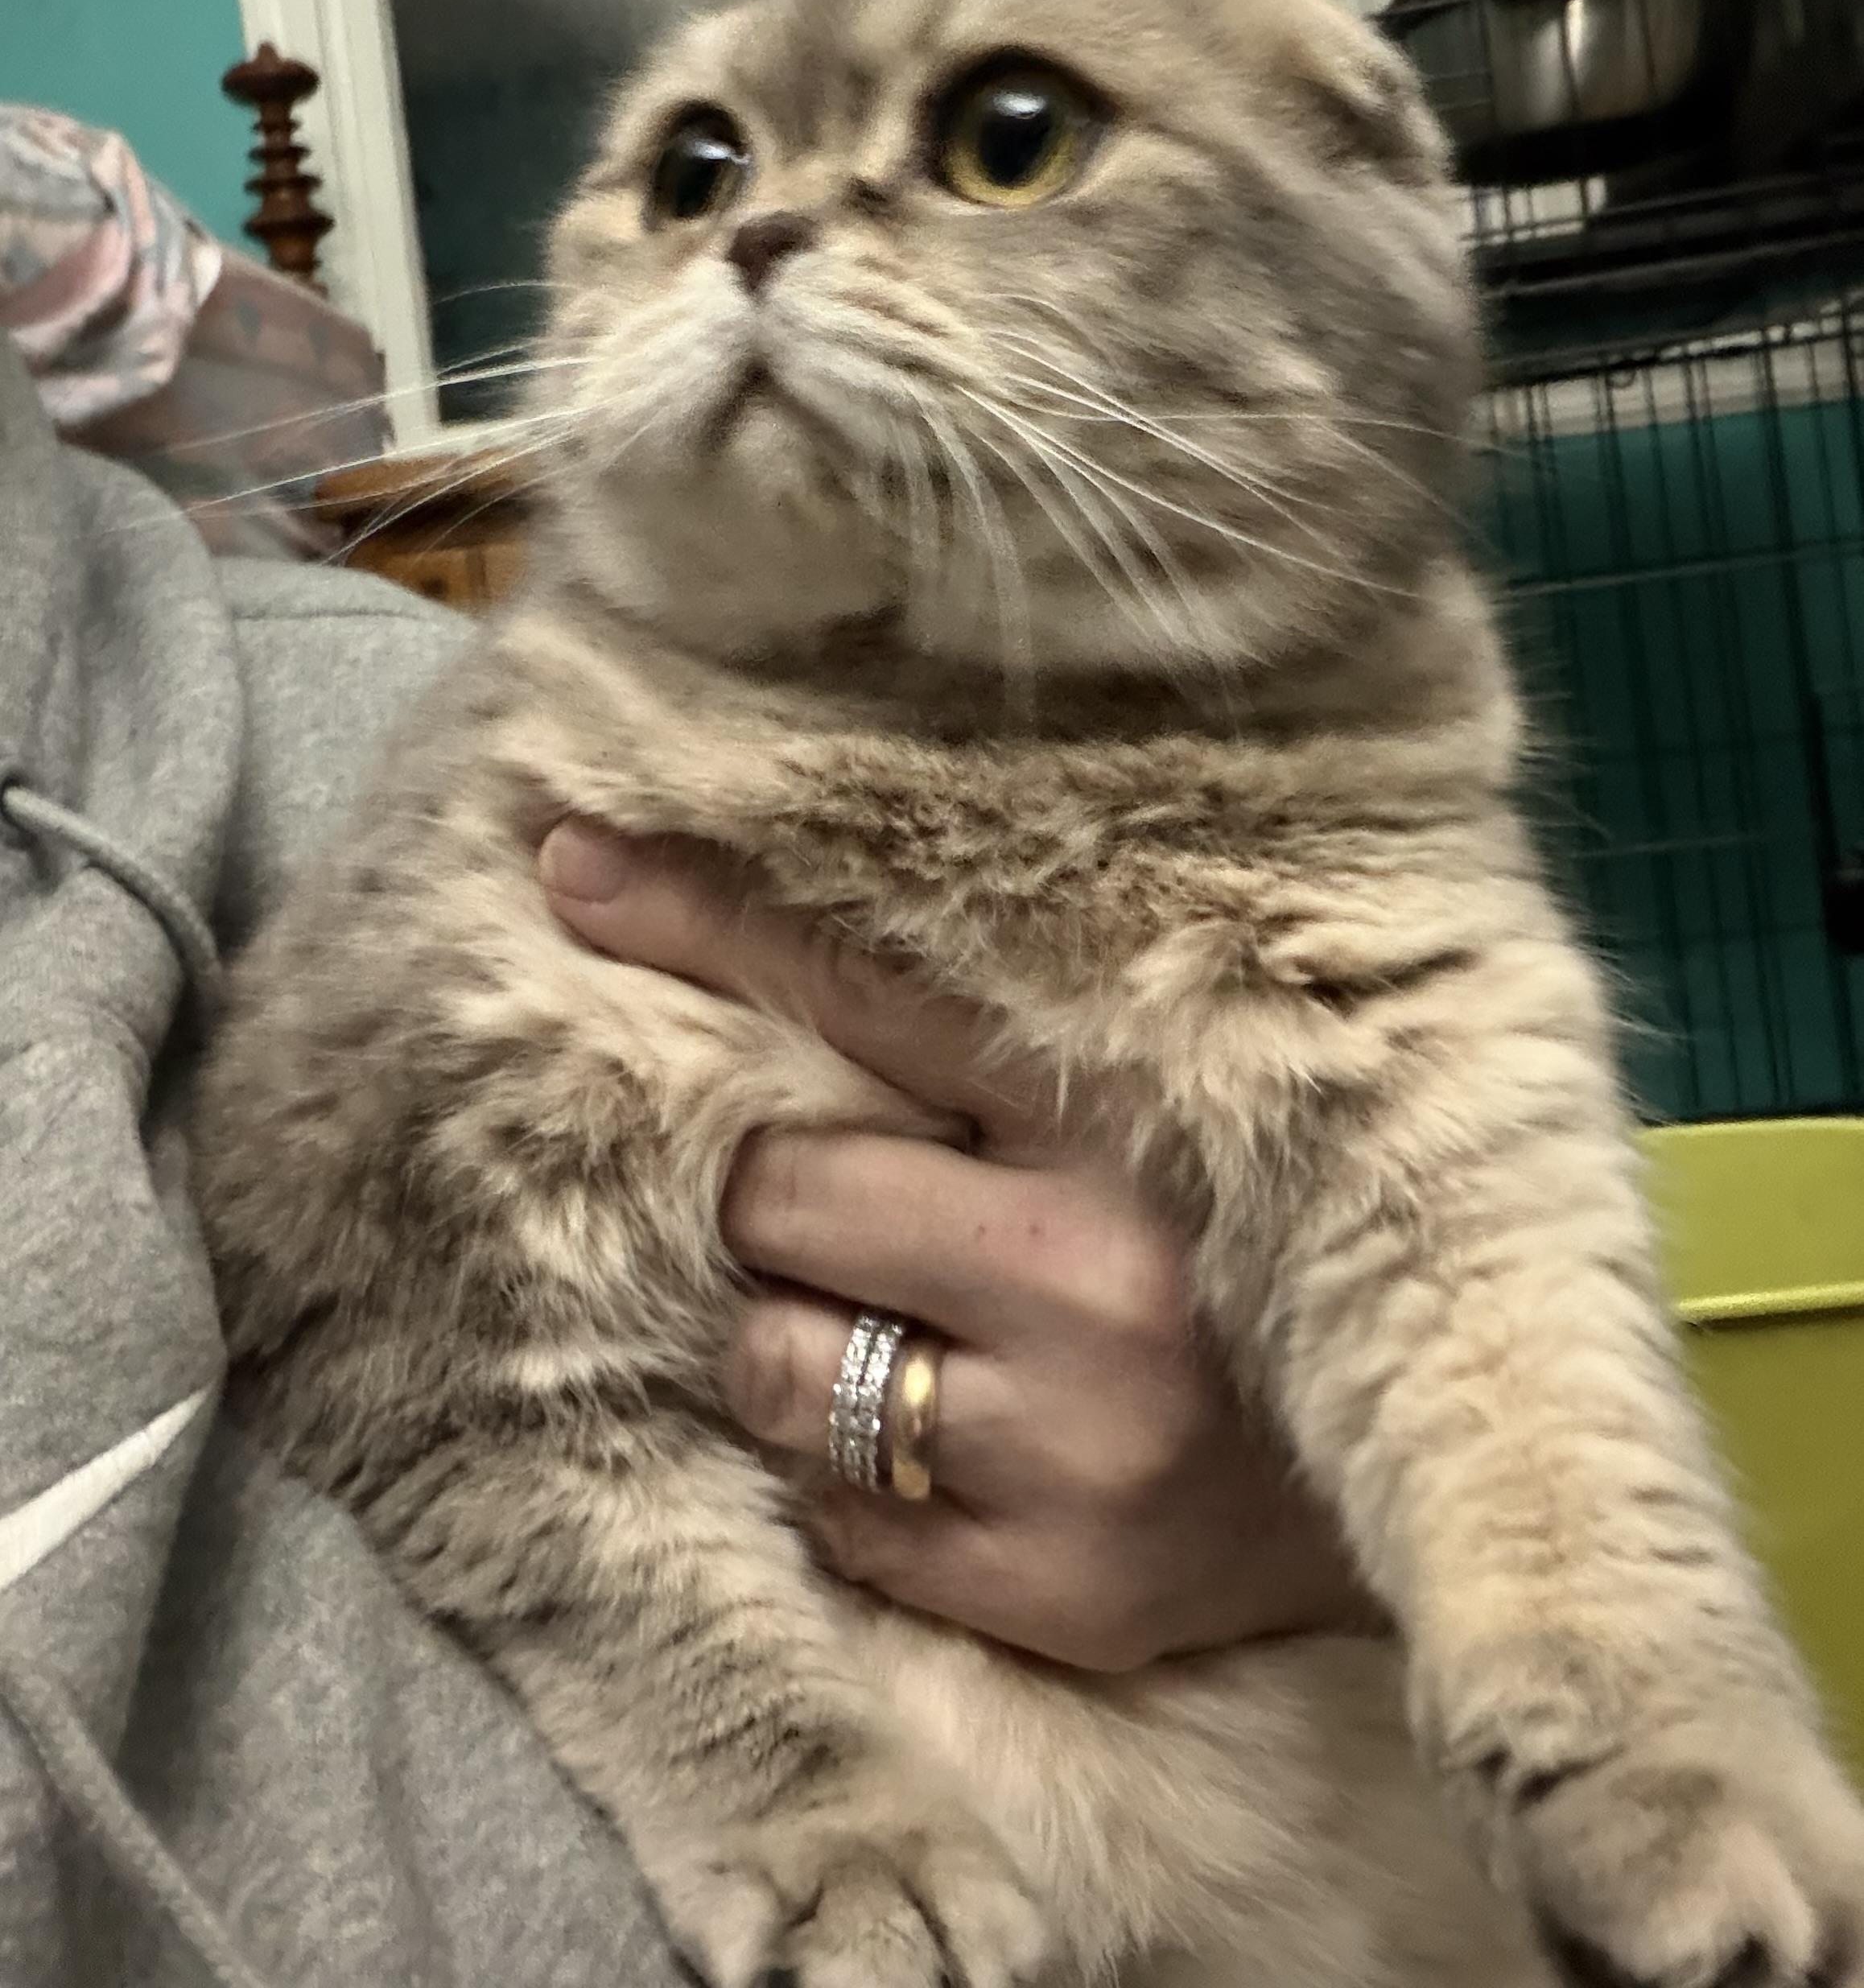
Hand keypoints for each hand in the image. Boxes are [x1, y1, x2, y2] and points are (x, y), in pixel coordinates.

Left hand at [540, 822, 1373, 1671]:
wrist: (1430, 1455)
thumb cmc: (1251, 1253)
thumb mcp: (1139, 1117)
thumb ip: (977, 1056)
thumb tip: (762, 970)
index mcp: (1125, 1117)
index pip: (869, 994)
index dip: (706, 924)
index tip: (570, 861)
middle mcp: (1100, 1271)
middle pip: (780, 1192)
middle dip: (785, 1205)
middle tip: (862, 1217)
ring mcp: (1077, 1446)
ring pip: (776, 1367)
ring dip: (797, 1347)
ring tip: (900, 1338)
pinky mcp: (1064, 1593)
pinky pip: (837, 1522)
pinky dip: (853, 1484)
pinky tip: (950, 1452)